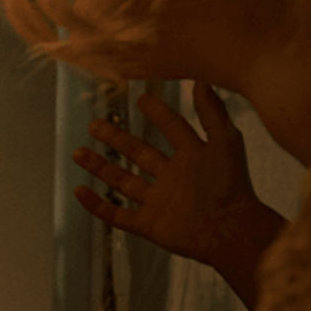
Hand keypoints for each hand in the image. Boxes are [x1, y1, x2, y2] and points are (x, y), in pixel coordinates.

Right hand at [72, 83, 270, 269]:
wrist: (232, 230)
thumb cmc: (232, 186)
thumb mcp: (225, 141)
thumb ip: (211, 112)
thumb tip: (199, 80)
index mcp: (191, 157)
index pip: (171, 129)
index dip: (158, 113)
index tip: (141, 98)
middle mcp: (171, 178)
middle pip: (137, 153)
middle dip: (114, 139)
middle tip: (94, 125)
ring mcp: (158, 202)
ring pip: (122, 181)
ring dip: (99, 167)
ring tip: (77, 152)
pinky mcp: (148, 225)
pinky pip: (116, 214)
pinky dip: (96, 205)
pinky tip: (79, 190)